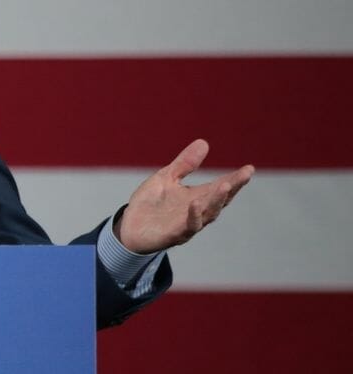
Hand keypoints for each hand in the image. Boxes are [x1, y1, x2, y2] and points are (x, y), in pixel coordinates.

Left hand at [117, 139, 254, 253]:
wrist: (128, 227)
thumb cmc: (150, 204)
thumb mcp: (166, 178)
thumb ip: (185, 164)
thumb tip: (204, 142)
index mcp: (196, 197)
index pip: (220, 187)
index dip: (235, 179)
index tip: (249, 168)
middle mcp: (197, 211)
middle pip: (219, 200)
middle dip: (232, 187)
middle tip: (244, 175)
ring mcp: (187, 224)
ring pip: (208, 214)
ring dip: (217, 200)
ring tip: (225, 184)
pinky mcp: (174, 234)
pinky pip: (188, 226)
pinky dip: (193, 215)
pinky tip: (195, 203)